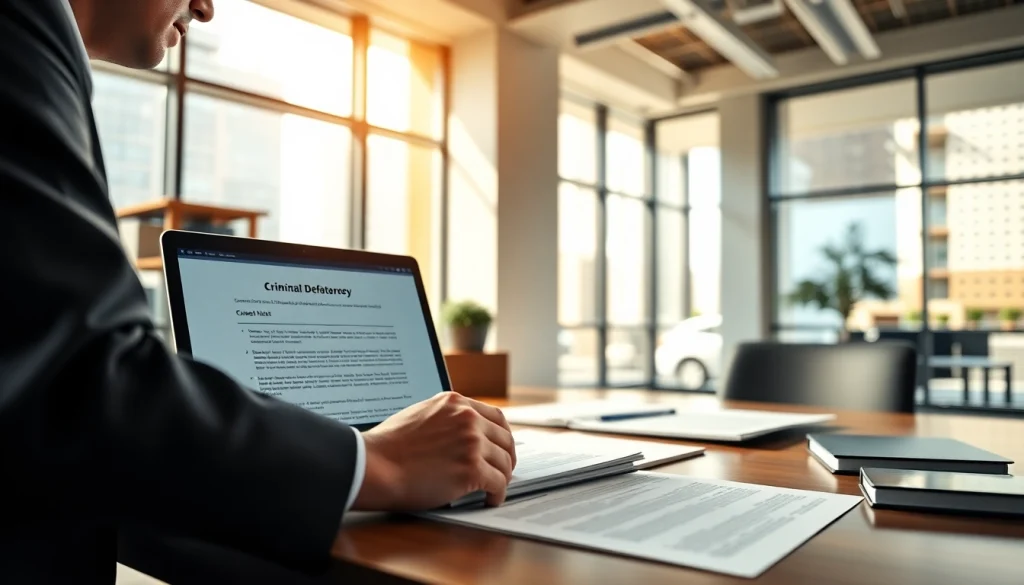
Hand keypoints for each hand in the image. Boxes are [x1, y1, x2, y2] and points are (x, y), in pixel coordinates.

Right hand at [351, 392, 516, 510]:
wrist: (374, 465)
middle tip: (505, 470)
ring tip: (495, 488)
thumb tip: (459, 434)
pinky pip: (498, 483)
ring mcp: (471, 442)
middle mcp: (467, 418)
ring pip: (504, 462)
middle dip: (507, 457)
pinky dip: (498, 494)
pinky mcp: (471, 468)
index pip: (495, 416)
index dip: (502, 436)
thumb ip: (444, 419)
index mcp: (455, 403)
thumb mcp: (419, 414)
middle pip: (505, 438)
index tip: (502, 447)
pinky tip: (490, 499)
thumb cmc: (388, 447)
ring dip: (503, 477)